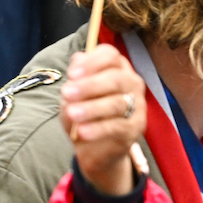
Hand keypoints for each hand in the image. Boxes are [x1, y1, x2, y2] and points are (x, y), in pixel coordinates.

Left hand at [59, 44, 147, 202]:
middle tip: (66, 93)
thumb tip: (78, 58)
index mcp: (116, 68)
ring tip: (72, 113)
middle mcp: (131, 83)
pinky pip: (118, 126)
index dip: (91, 62)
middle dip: (89, 85)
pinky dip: (98, 129)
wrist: (92, 146)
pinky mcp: (136, 128)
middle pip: (116, 78)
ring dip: (92, 108)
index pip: (110, 55)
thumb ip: (76, 76)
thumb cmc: (83, 111)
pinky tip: (82, 132)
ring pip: (117, 103)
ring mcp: (137, 105)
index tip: (71, 73)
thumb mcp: (73, 93)